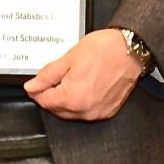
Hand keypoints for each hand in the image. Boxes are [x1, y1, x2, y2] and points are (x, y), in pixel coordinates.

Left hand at [26, 29, 144, 121]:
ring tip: (72, 78)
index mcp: (72, 99)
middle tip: (54, 77)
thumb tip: (32, 86)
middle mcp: (85, 111)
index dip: (37, 90)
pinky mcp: (108, 111)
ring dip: (66, 100)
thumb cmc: (105, 51)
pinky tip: (84, 86)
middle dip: (51, 95)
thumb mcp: (68, 59)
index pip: (44, 101)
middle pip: (57, 110)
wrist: (130, 50)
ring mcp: (98, 113)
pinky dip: (81, 102)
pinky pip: (86, 111)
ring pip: (71, 112)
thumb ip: (47, 75)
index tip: (36, 83)